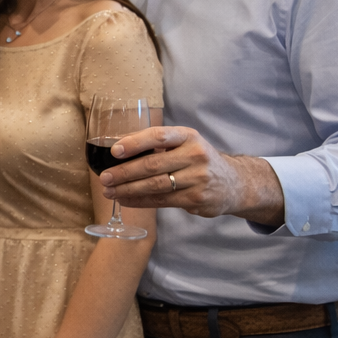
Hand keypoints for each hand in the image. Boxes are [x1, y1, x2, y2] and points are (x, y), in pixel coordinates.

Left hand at [99, 125, 284, 223]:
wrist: (234, 183)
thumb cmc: (198, 160)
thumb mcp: (185, 144)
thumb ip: (159, 145)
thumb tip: (118, 150)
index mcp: (189, 136)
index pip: (159, 137)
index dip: (135, 143)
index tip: (114, 151)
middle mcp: (196, 155)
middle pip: (153, 165)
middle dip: (124, 172)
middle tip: (104, 178)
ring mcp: (198, 178)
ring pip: (155, 185)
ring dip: (128, 189)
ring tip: (109, 191)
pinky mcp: (197, 199)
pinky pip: (162, 200)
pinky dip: (140, 201)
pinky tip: (125, 200)